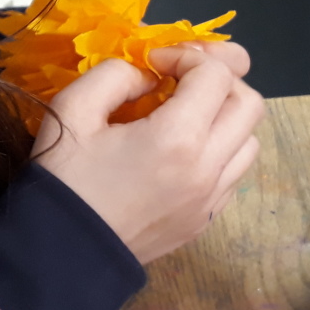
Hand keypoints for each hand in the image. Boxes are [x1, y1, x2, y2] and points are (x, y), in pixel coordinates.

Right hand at [32, 42, 263, 264]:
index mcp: (177, 138)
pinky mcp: (205, 220)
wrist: (60, 253)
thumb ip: (116, 75)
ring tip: (184, 115)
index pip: (217, 74)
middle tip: (179, 80)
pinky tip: (181, 151)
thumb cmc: (65, 178)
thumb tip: (149, 76)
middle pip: (249, 103)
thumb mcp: (74, 108)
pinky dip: (219, 150)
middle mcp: (207, 169)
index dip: (186, 55)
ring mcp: (211, 199)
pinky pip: (233, 173)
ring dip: (224, 116)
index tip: (153, 64)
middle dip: (218, 80)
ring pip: (249, 140)